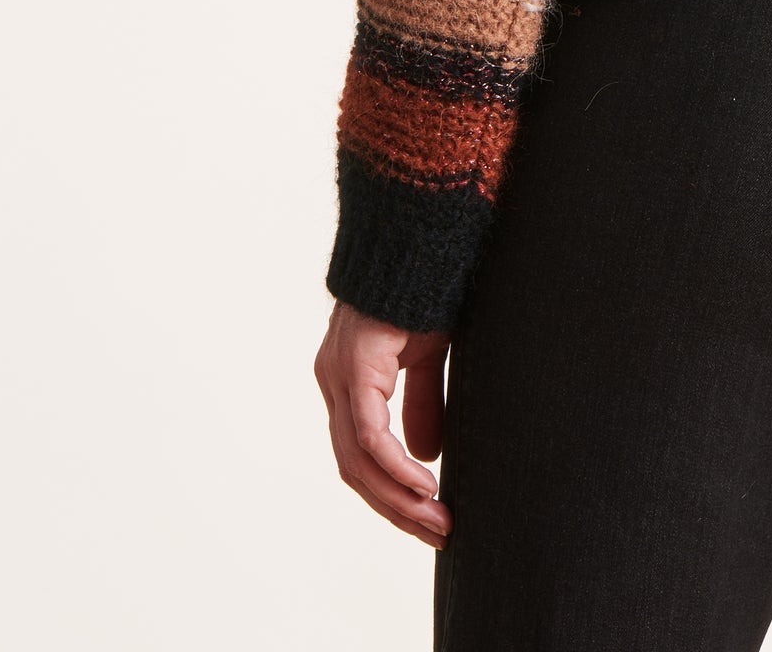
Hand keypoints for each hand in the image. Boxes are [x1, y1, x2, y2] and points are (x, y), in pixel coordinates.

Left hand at [315, 301, 452, 545]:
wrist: (419, 235)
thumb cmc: (424, 288)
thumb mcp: (427, 357)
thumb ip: (423, 404)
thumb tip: (427, 456)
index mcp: (349, 381)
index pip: (360, 456)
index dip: (391, 494)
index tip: (428, 519)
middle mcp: (334, 383)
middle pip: (355, 469)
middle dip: (396, 509)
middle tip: (437, 535)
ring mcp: (338, 376)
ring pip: (358, 461)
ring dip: (398, 500)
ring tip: (436, 522)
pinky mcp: (355, 367)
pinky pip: (370, 435)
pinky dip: (395, 468)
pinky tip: (425, 487)